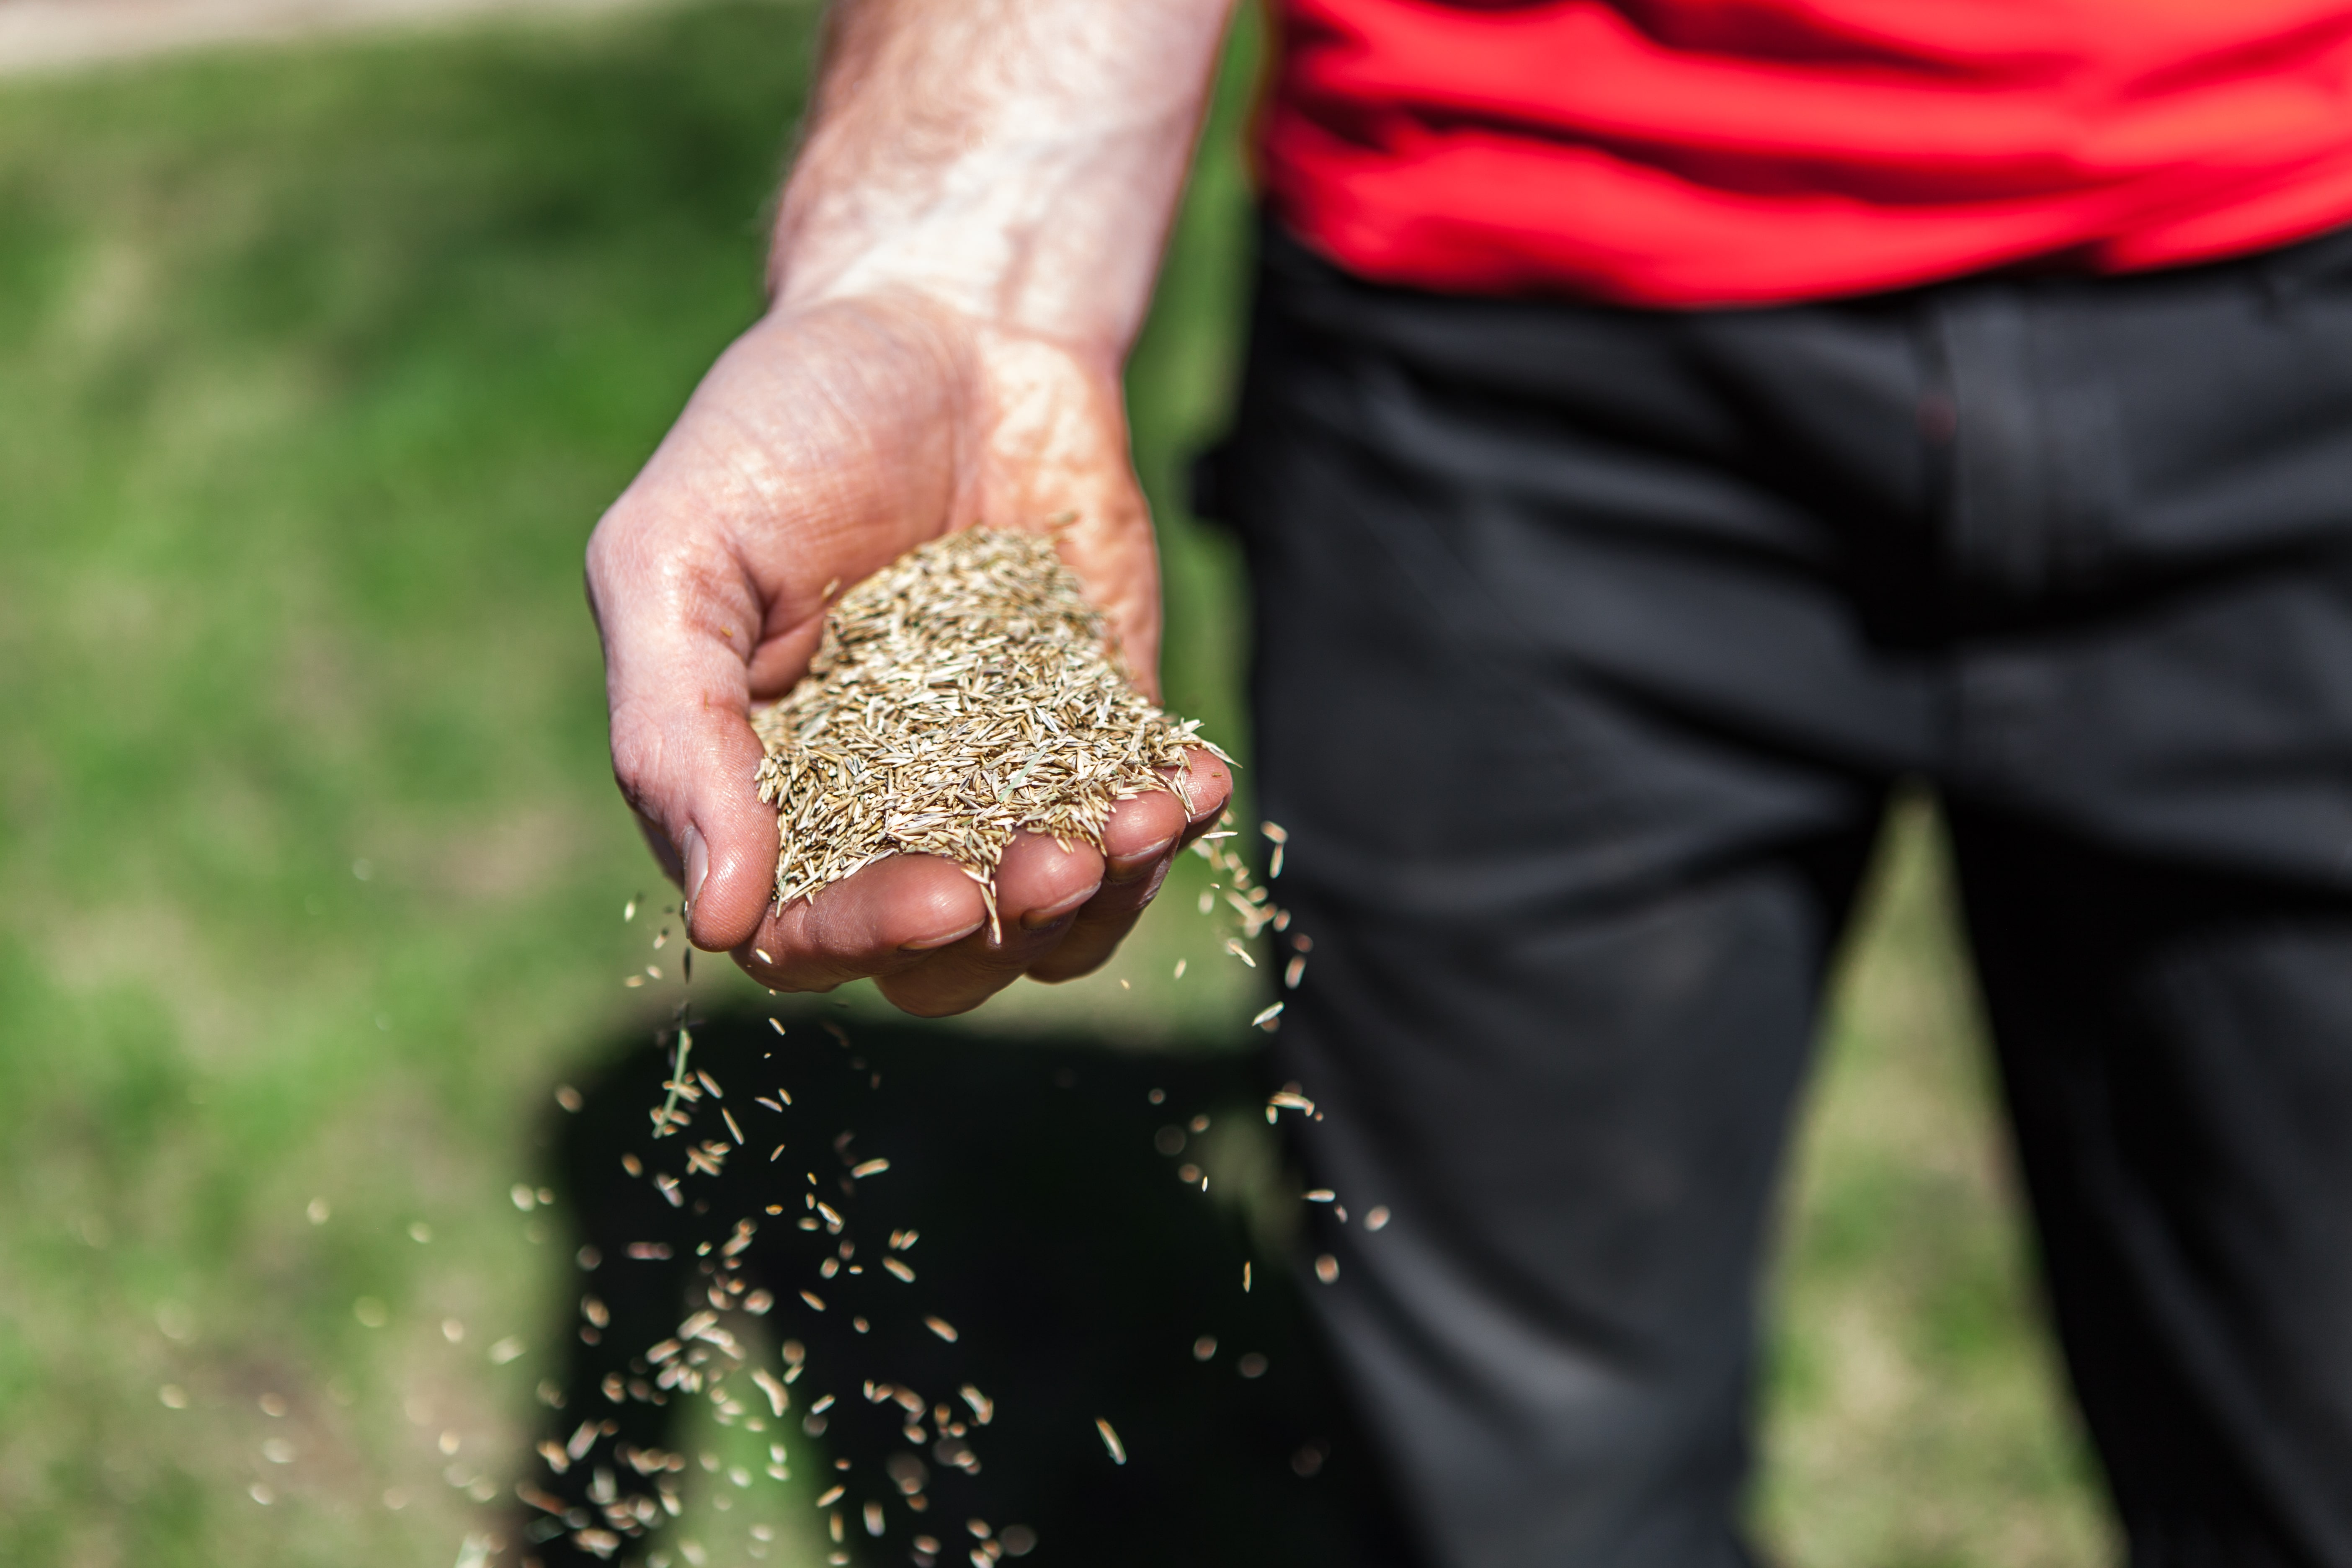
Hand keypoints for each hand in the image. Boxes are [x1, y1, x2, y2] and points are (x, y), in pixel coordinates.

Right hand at [585, 291, 1230, 1014]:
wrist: (946, 324)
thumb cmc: (781, 431)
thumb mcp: (676, 557)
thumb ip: (675, 732)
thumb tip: (717, 920)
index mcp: (764, 796)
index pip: (804, 932)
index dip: (868, 938)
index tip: (942, 899)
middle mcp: (881, 814)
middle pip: (938, 958)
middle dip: (1001, 934)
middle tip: (1049, 864)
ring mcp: (999, 779)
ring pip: (1052, 922)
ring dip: (1103, 900)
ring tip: (1139, 824)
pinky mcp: (1098, 731)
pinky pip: (1136, 830)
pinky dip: (1169, 829)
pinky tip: (1191, 785)